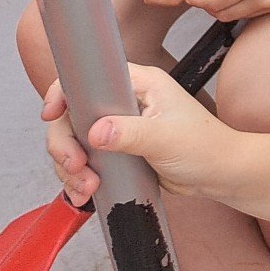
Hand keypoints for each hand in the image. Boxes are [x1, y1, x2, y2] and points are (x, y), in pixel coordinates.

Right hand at [44, 64, 233, 206]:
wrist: (218, 173)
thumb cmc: (204, 147)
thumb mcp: (166, 138)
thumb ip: (131, 133)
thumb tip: (96, 131)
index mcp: (142, 84)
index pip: (92, 77)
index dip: (65, 92)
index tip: (51, 115)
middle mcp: (127, 102)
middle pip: (74, 115)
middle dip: (66, 144)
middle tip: (75, 166)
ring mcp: (120, 127)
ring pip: (75, 141)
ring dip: (71, 167)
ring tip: (87, 187)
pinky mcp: (117, 151)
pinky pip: (85, 161)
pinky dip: (78, 178)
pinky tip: (83, 193)